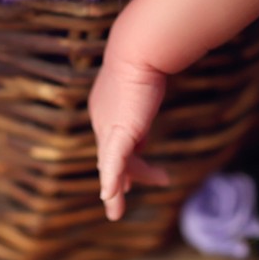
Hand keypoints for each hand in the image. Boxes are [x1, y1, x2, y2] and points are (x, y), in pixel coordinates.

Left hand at [87, 47, 170, 220]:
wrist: (138, 47)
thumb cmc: (145, 55)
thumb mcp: (145, 81)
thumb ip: (146, 94)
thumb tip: (156, 92)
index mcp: (105, 107)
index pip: (115, 140)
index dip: (124, 159)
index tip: (132, 174)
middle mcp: (101, 119)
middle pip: (110, 156)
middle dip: (120, 179)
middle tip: (121, 197)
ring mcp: (108, 126)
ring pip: (109, 167)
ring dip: (113, 191)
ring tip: (114, 212)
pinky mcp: (119, 132)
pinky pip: (114, 163)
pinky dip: (111, 181)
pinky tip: (109, 197)